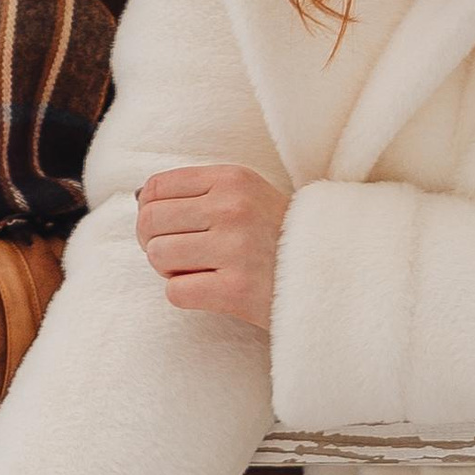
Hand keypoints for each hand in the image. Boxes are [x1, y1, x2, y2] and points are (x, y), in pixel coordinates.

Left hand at [135, 165, 287, 331]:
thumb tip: (140, 199)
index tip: (167, 227)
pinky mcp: (237, 290)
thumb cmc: (281, 236)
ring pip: (158, 256)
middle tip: (177, 255)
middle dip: (153, 242)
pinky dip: (186, 295)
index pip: (156, 188)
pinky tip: (211, 290)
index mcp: (232, 180)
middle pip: (149, 222)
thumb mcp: (248, 196)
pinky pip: (176, 291)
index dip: (150, 212)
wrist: (334, 272)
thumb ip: (199, 193)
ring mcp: (235, 249)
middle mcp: (232, 209)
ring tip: (200, 271)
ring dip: (170, 270)